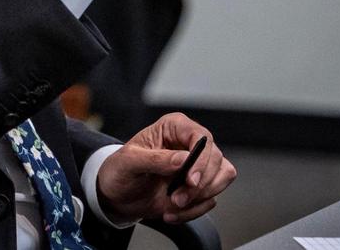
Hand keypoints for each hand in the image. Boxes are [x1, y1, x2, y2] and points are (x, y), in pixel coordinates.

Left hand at [96, 113, 236, 224]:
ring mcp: (197, 165)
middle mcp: (189, 143)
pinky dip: (194, 210)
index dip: (202, 159)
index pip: (202, 137)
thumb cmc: (120, 171)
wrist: (117, 196)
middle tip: (176, 198)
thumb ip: (156, 159)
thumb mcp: (129, 162)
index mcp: (174, 127)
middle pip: (216, 159)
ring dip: (199, 198)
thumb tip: (184, 159)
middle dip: (198, 185)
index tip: (191, 180)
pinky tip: (172, 211)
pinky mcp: (199, 185)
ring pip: (222, 177)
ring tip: (173, 204)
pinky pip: (211, 198)